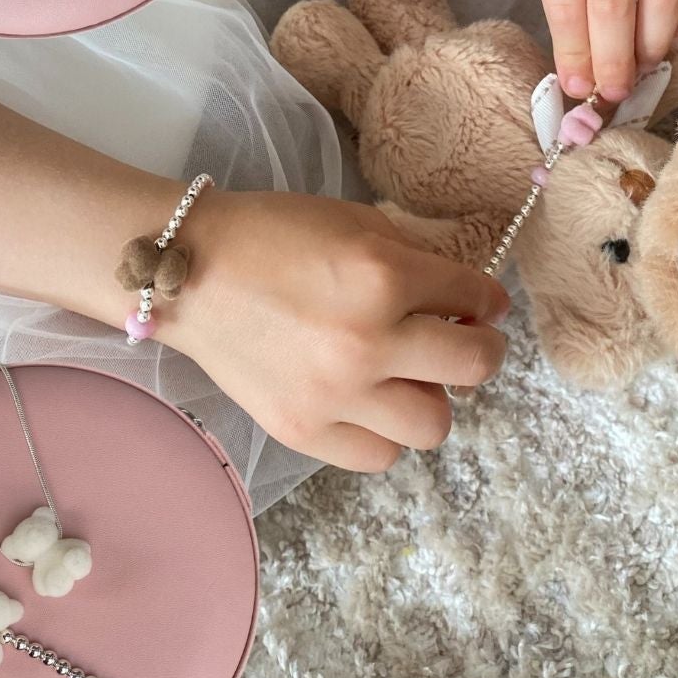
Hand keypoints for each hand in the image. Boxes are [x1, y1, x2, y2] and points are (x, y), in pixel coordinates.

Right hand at [175, 191, 508, 471]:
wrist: (190, 273)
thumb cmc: (275, 234)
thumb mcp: (357, 222)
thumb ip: (417, 259)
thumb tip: (470, 297)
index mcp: (383, 276)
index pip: (474, 298)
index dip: (488, 300)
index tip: (482, 305)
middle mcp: (367, 342)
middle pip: (473, 367)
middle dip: (482, 349)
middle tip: (464, 340)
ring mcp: (335, 396)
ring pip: (433, 425)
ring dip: (430, 396)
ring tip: (406, 375)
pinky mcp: (303, 432)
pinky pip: (378, 455)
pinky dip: (383, 430)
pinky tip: (367, 401)